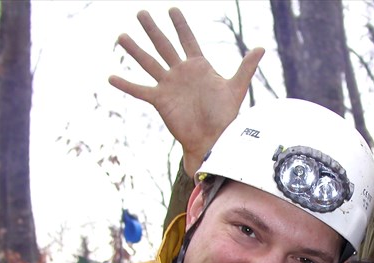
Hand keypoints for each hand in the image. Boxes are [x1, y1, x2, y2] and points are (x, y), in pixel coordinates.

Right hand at [109, 8, 264, 175]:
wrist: (213, 138)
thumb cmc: (225, 116)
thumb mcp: (235, 88)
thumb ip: (246, 67)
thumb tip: (262, 47)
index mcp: (198, 67)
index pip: (187, 40)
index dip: (180, 25)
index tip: (172, 9)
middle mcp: (181, 73)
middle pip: (164, 46)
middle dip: (153, 29)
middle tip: (141, 12)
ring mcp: (169, 86)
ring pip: (149, 63)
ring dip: (134, 50)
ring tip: (121, 37)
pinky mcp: (160, 101)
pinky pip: (140, 90)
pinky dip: (126, 85)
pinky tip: (111, 77)